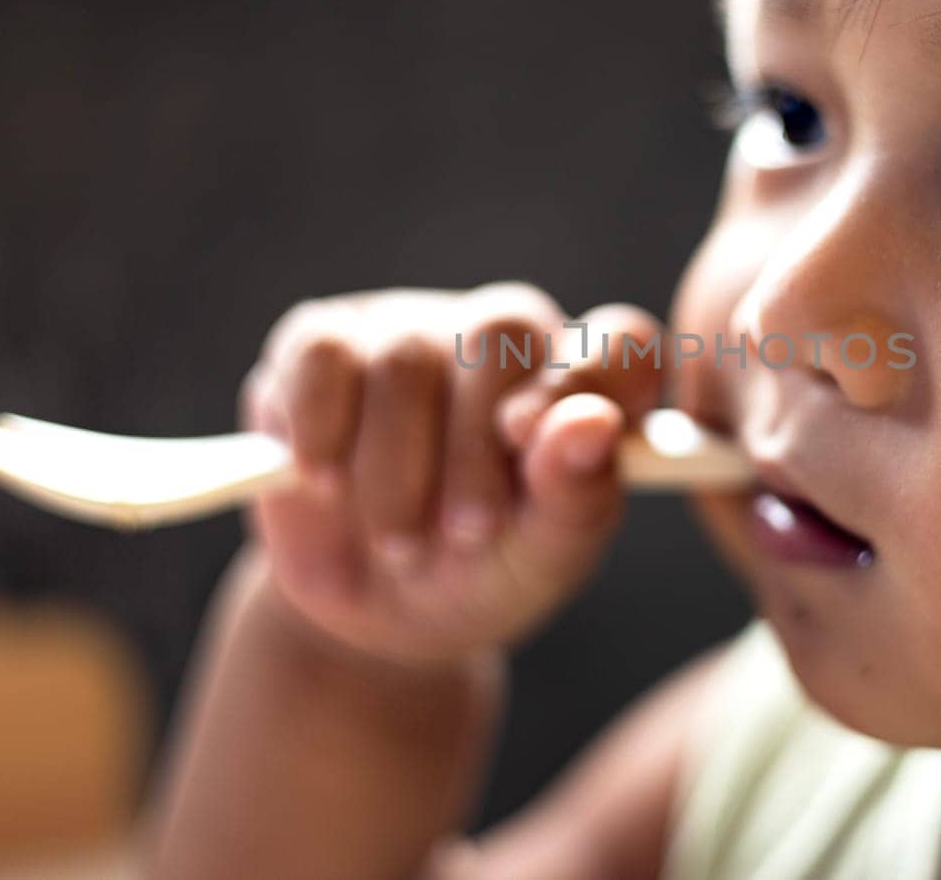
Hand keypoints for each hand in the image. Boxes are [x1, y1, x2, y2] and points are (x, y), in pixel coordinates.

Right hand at [236, 282, 663, 665]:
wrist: (368, 612)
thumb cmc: (480, 576)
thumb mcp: (539, 562)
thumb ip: (577, 495)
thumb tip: (592, 424)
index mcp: (580, 383)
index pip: (619, 339)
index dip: (588, 376)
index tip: (532, 439)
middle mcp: (502, 340)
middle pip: (498, 332)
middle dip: (475, 447)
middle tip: (465, 535)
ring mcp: (412, 329)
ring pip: (404, 358)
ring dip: (397, 467)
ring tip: (400, 542)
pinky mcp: (322, 343)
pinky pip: (322, 354)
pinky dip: (321, 426)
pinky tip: (327, 482)